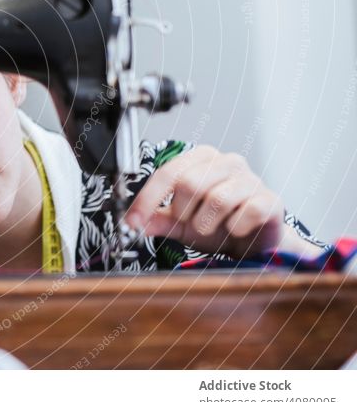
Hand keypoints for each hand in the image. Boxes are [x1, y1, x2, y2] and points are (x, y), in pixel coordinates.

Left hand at [126, 145, 313, 257]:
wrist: (254, 242)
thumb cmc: (218, 224)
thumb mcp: (181, 222)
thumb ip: (157, 219)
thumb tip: (132, 222)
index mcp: (200, 159)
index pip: (166, 173)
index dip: (147, 200)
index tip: (133, 222)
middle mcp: (226, 162)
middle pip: (190, 184)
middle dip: (184, 212)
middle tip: (191, 223)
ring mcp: (250, 179)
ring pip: (217, 199)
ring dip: (207, 223)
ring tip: (212, 227)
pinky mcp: (270, 200)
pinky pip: (247, 212)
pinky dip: (235, 228)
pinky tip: (235, 229)